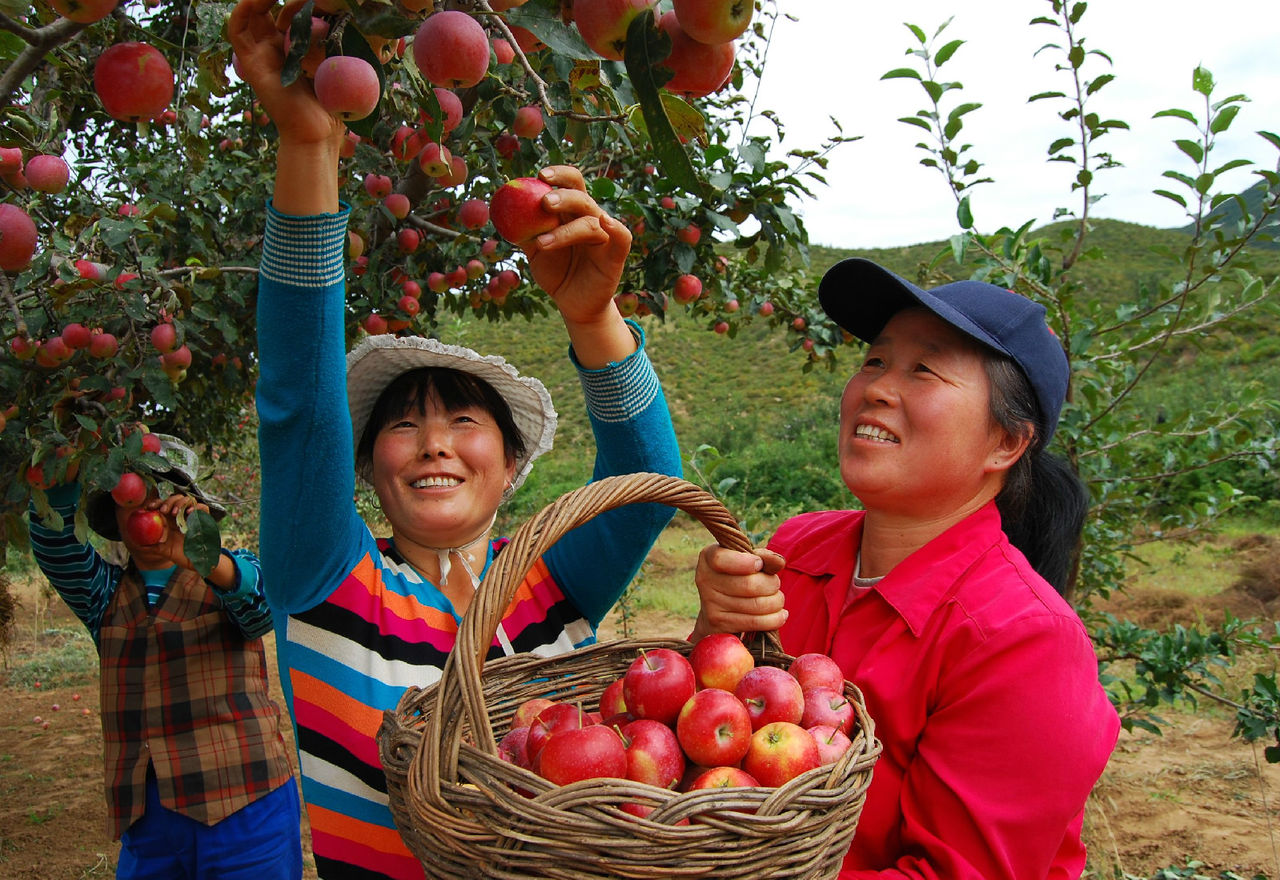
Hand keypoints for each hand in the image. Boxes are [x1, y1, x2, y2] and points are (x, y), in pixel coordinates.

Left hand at [147, 493, 212, 571]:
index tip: (150, 507)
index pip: (163, 504)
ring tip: (175, 512)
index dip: (157, 502)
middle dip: (168, 501)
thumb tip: (138, 544)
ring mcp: (193, 516)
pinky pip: (203, 508)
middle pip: (175, 498)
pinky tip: (189, 513)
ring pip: (188, 500)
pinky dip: (196, 507)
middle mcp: (181, 515)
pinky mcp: (204, 519)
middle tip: (164, 511)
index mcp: (170, 519)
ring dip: (180, 503)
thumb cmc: (179, 555)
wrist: (195, 562)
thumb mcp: (163, 550)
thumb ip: (151, 547)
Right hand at [227, 0, 344, 149]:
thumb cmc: (333, 107)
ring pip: (252, 16)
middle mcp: (277, 50)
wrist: (317, 133)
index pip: (291, 15)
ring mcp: (263, 55)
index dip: (300, 3)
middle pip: (270, 11)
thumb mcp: (336, 66)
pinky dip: (242, 11)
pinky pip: (238, 32)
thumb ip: (333, 41)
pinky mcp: (252, 63)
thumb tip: (342, 16)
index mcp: (297, 50)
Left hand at [518, 165, 631, 326]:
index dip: (559, 175)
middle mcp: (591, 219)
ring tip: (541, 243)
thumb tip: (501, 209)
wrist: (573, 303)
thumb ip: (524, 230)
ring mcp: (604, 237)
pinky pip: (622, 237)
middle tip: (544, 201)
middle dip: (564, 196)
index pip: (571, 183)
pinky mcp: (615, 256)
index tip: (539, 175)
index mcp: (572, 212)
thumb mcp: (534, 250)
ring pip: (592, 221)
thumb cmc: (555, 272)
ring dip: (566, 230)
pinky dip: (616, 227)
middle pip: (582, 197)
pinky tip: (606, 222)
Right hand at [691, 546, 786, 641]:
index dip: (746, 562)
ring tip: (777, 599)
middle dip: (771, 584)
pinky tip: (779, 614)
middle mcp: (705, 581)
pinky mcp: (721, 626)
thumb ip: (763, 557)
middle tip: (775, 584)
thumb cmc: (738, 578)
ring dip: (776, 602)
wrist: (719, 611)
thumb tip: (778, 561)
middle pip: (748, 584)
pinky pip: (756, 622)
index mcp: (709, 558)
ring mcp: (711, 605)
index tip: (759, 564)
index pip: (722, 560)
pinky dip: (775, 618)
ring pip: (756, 604)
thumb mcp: (747, 561)